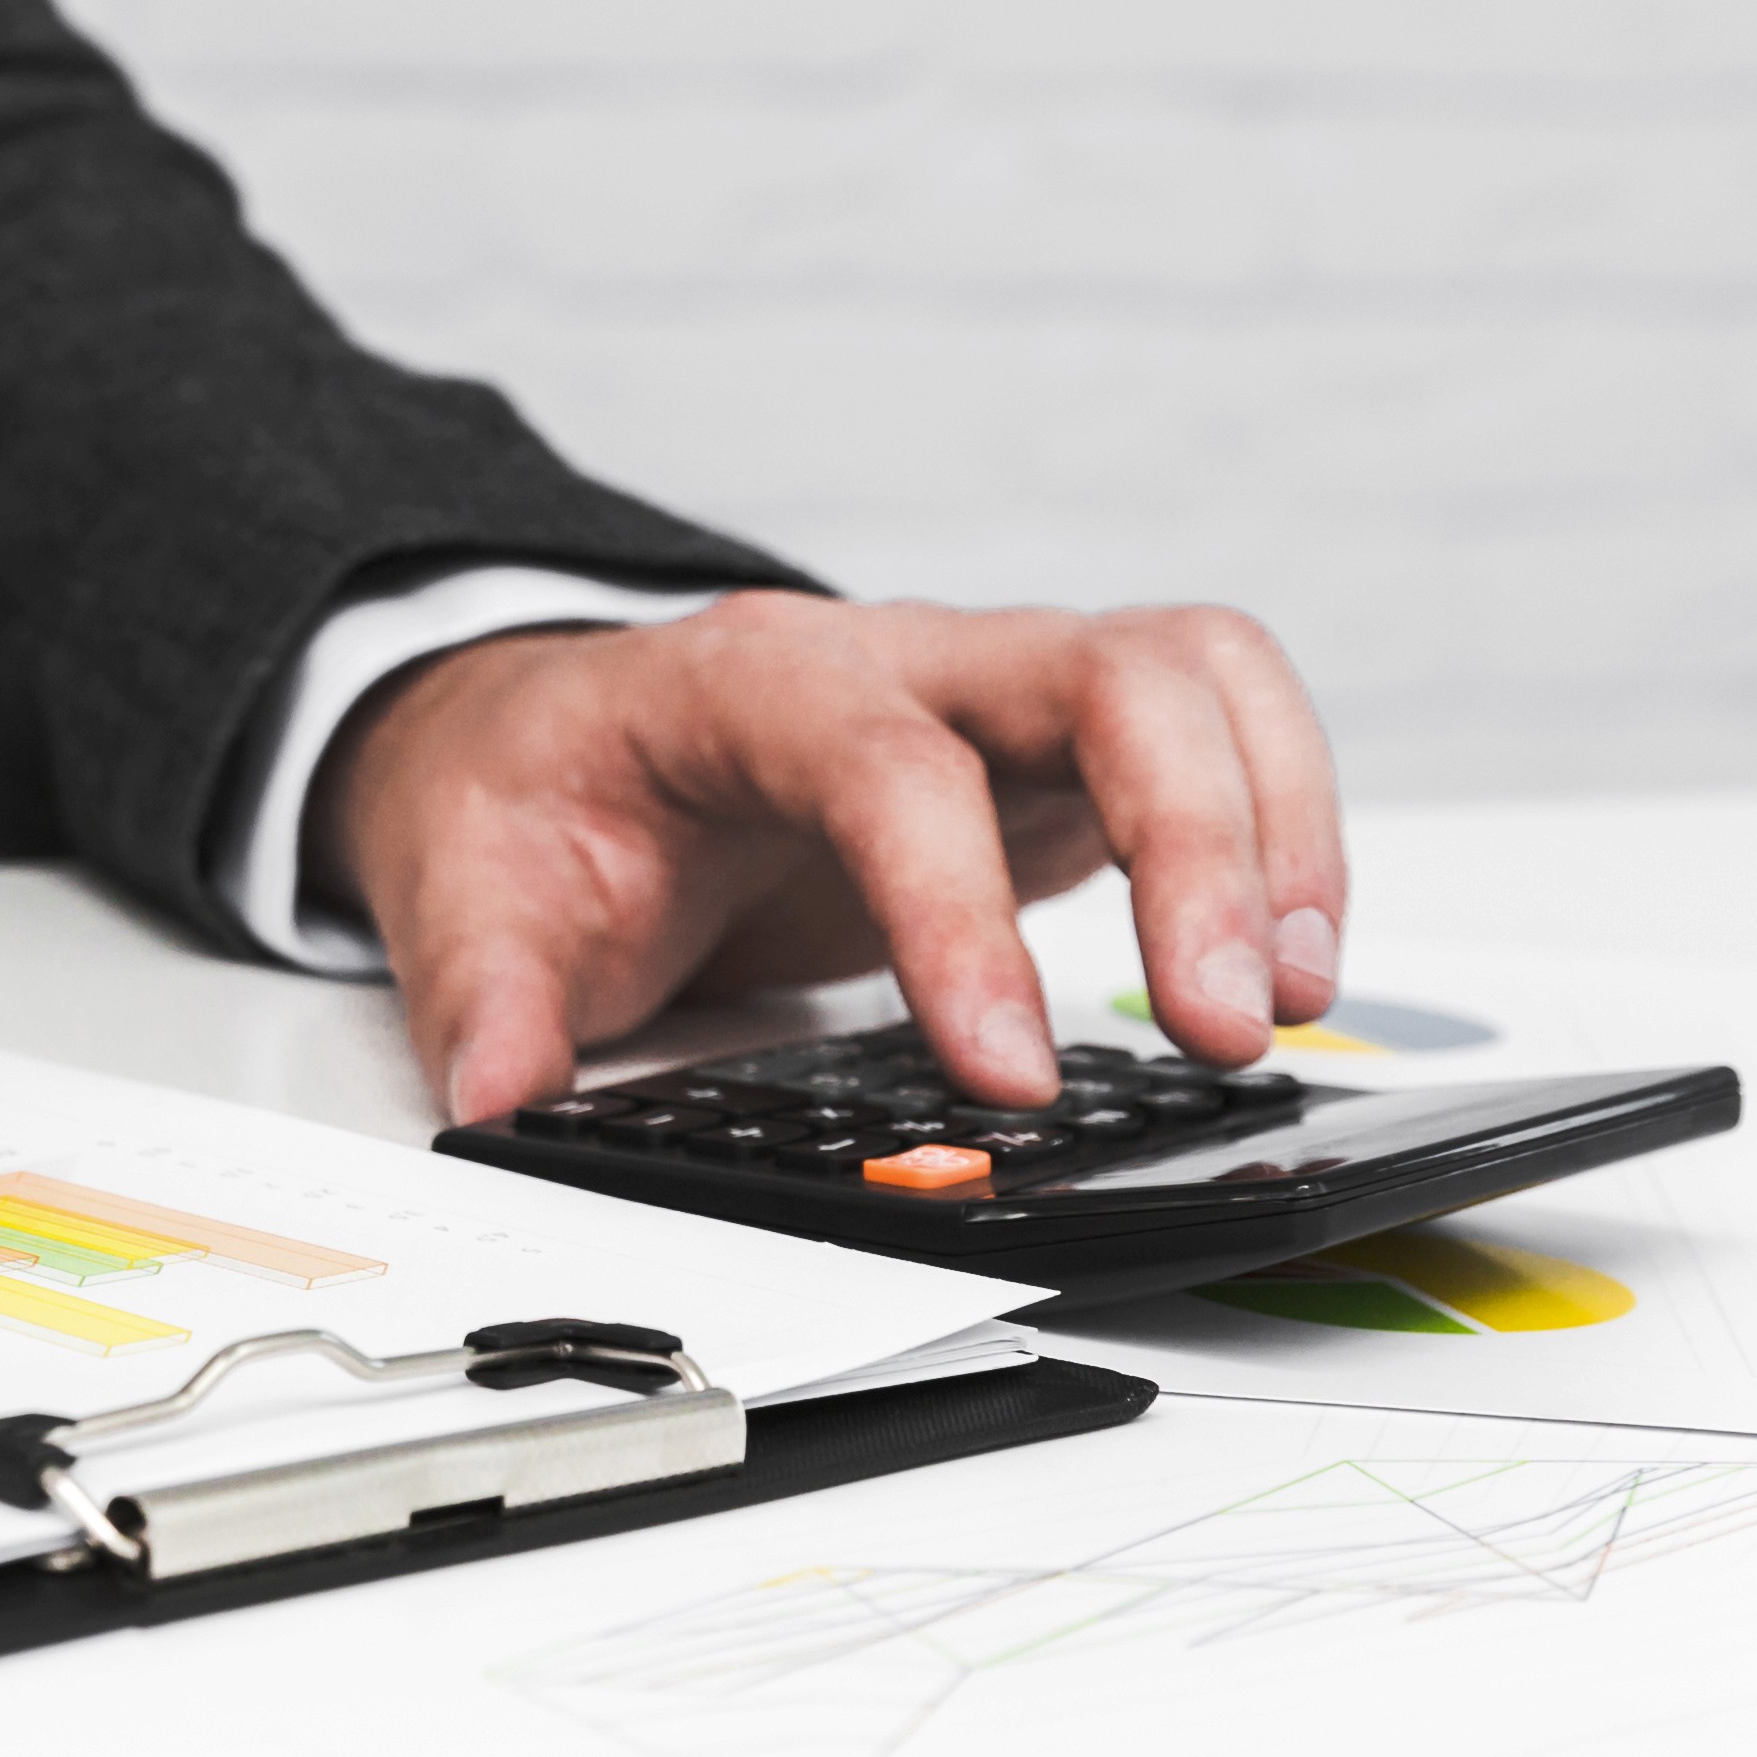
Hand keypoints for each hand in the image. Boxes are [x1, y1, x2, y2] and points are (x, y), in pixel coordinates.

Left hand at [312, 593, 1343, 1124]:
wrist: (550, 734)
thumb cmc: (535, 797)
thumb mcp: (466, 893)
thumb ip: (485, 1000)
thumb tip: (504, 1097)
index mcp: (748, 684)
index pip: (886, 765)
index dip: (959, 912)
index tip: (1006, 1073)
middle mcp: (902, 660)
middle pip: (1104, 675)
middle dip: (1194, 845)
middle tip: (1226, 1031)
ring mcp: (995, 694)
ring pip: (1194, 679)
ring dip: (1275, 830)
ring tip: (1290, 1002)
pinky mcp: (1054, 755)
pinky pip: (1216, 738)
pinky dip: (1284, 836)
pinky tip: (1285, 967)